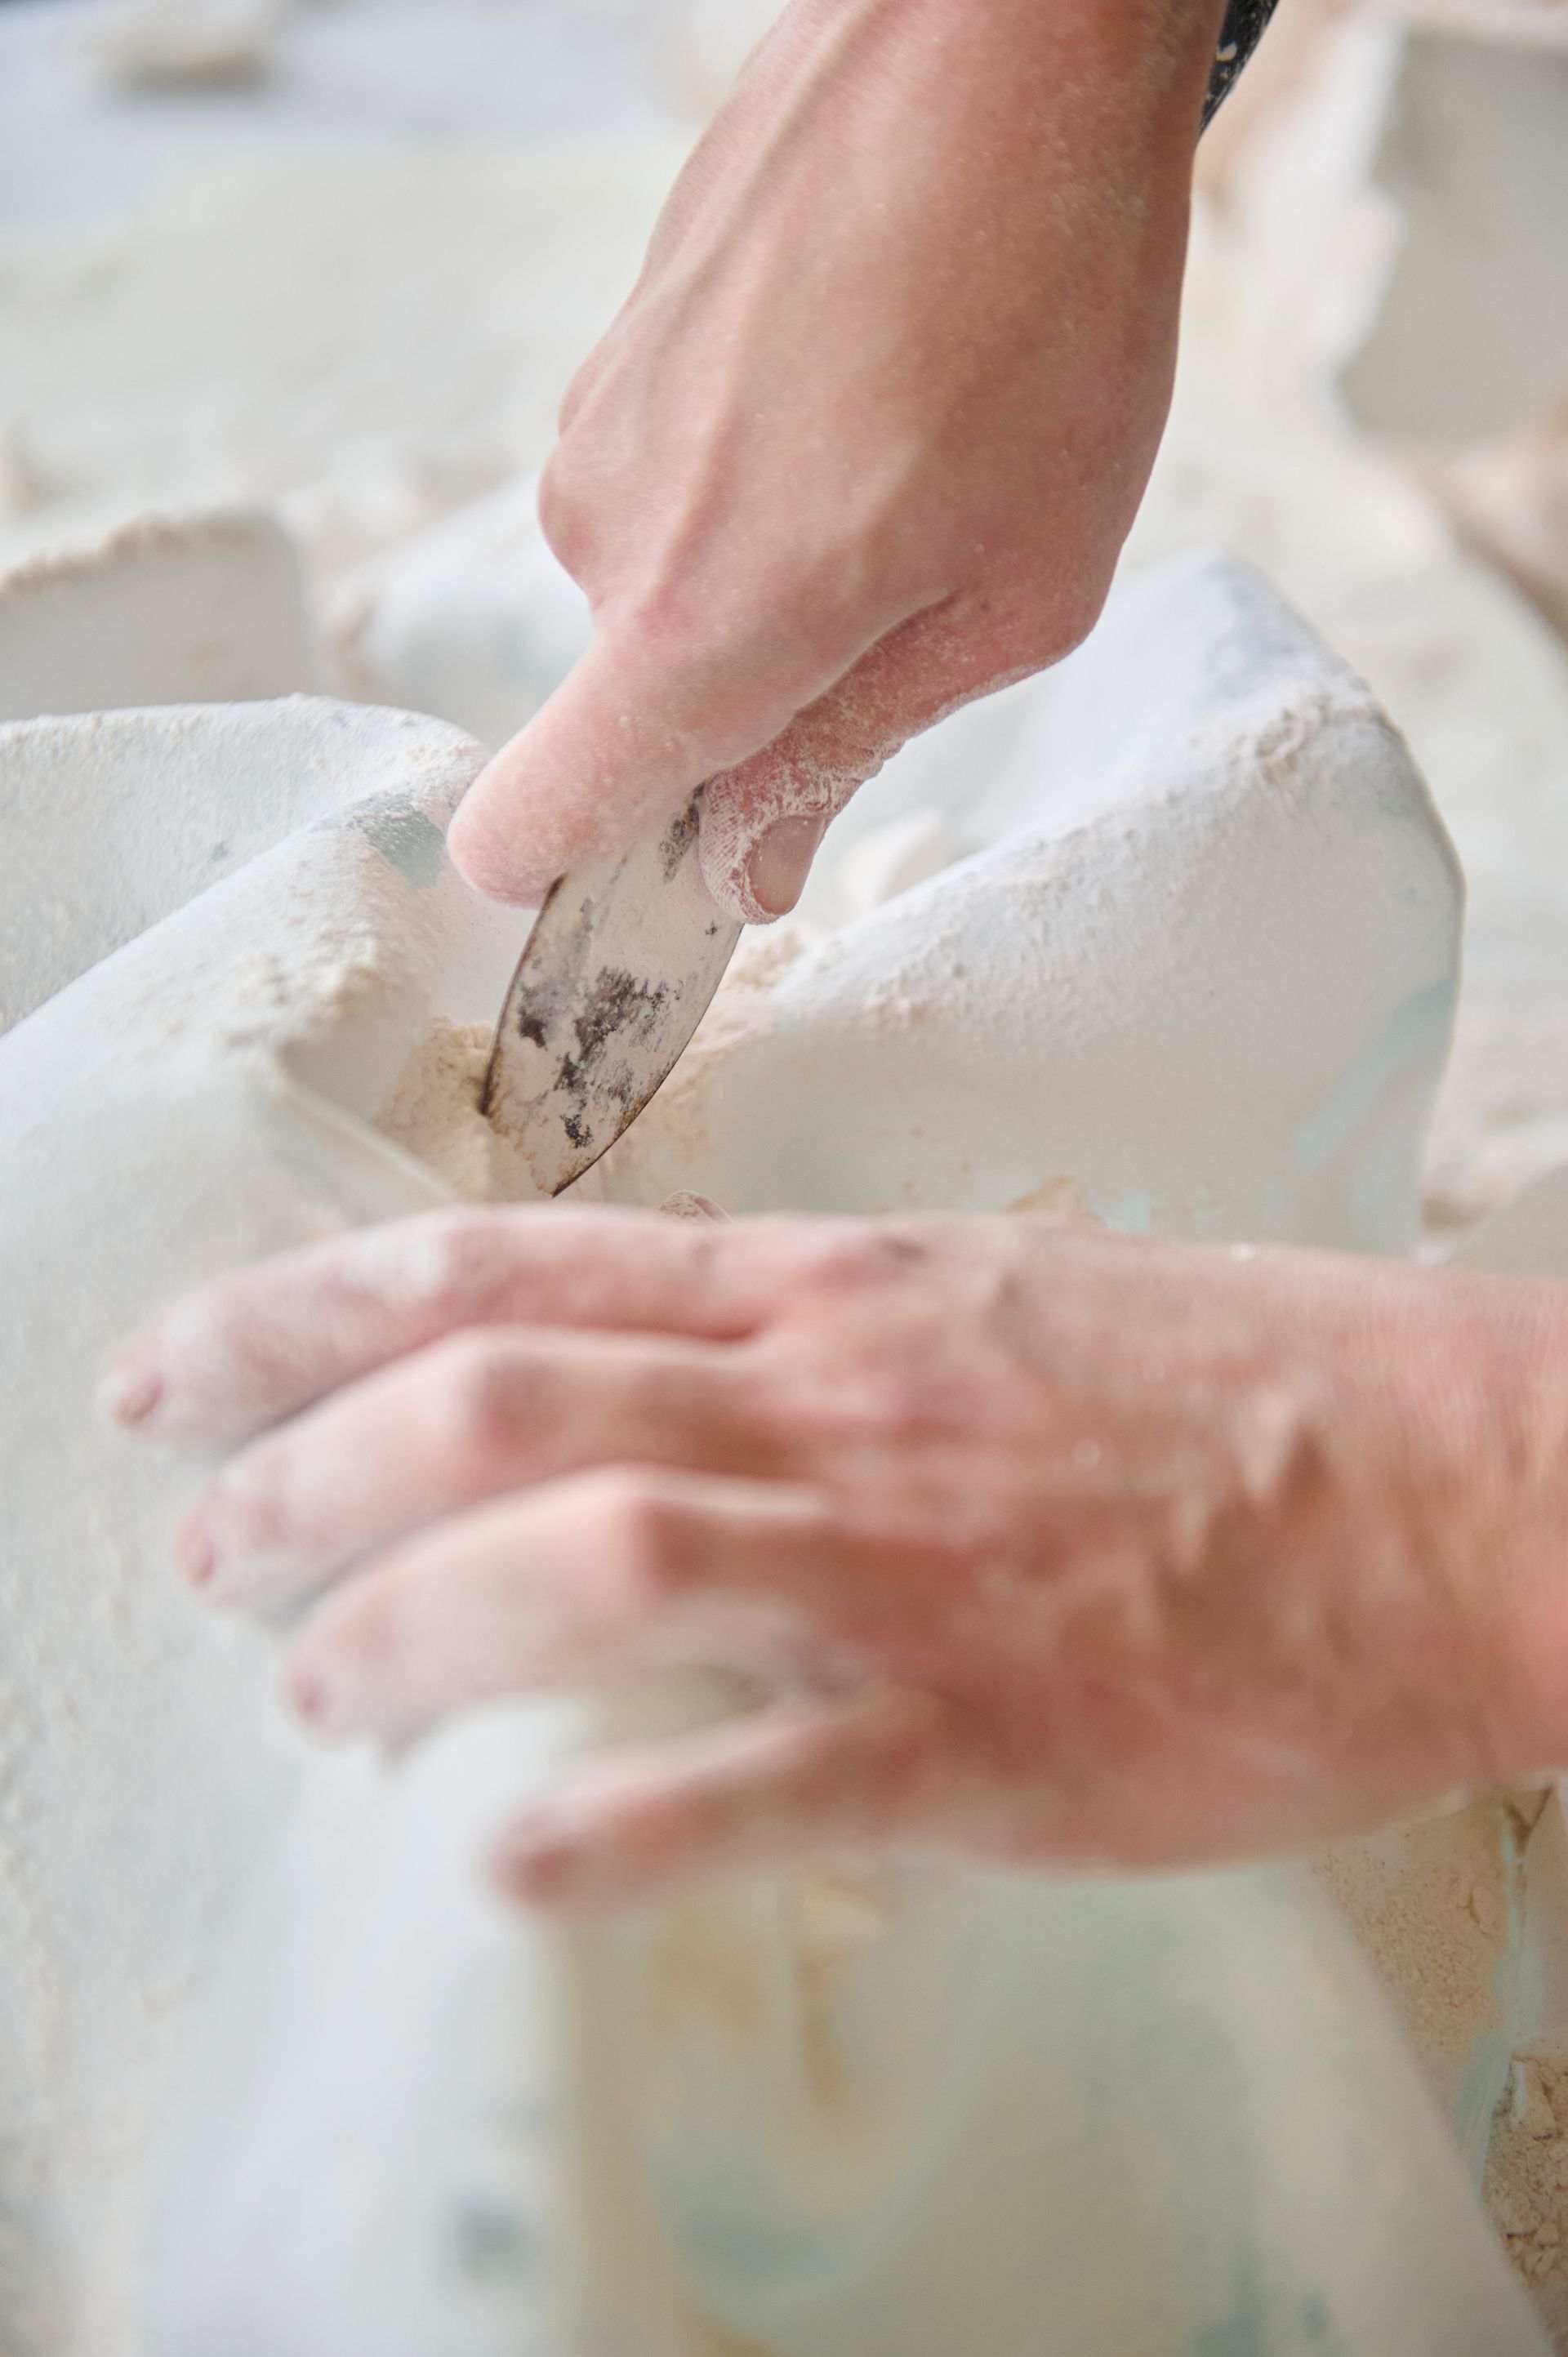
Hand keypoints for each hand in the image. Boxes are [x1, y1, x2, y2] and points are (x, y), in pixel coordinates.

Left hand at [101, 1211, 1567, 1911]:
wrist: (1443, 1476)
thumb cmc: (1219, 1386)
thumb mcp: (972, 1304)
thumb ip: (792, 1342)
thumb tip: (624, 1397)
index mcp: (825, 1295)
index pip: (508, 1265)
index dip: (309, 1312)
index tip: (178, 1369)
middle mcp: (833, 1403)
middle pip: (498, 1402)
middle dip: (304, 1478)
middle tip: (204, 1553)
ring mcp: (907, 1562)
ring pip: (593, 1557)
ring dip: (412, 1632)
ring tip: (317, 1698)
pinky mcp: (994, 1730)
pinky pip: (765, 1777)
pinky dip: (612, 1825)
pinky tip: (503, 1868)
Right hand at [447, 0, 1223, 922]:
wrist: (1003, 39)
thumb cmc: (1051, 312)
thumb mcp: (1015, 599)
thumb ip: (848, 752)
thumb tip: (747, 871)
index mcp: (698, 629)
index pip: (533, 823)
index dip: (574, 895)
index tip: (644, 907)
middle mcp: (604, 534)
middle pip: (646, 706)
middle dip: (762, 692)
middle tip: (912, 583)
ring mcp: (596, 423)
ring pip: (671, 581)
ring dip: (774, 568)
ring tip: (910, 451)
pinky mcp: (616, 346)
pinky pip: (677, 473)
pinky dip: (759, 468)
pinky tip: (870, 376)